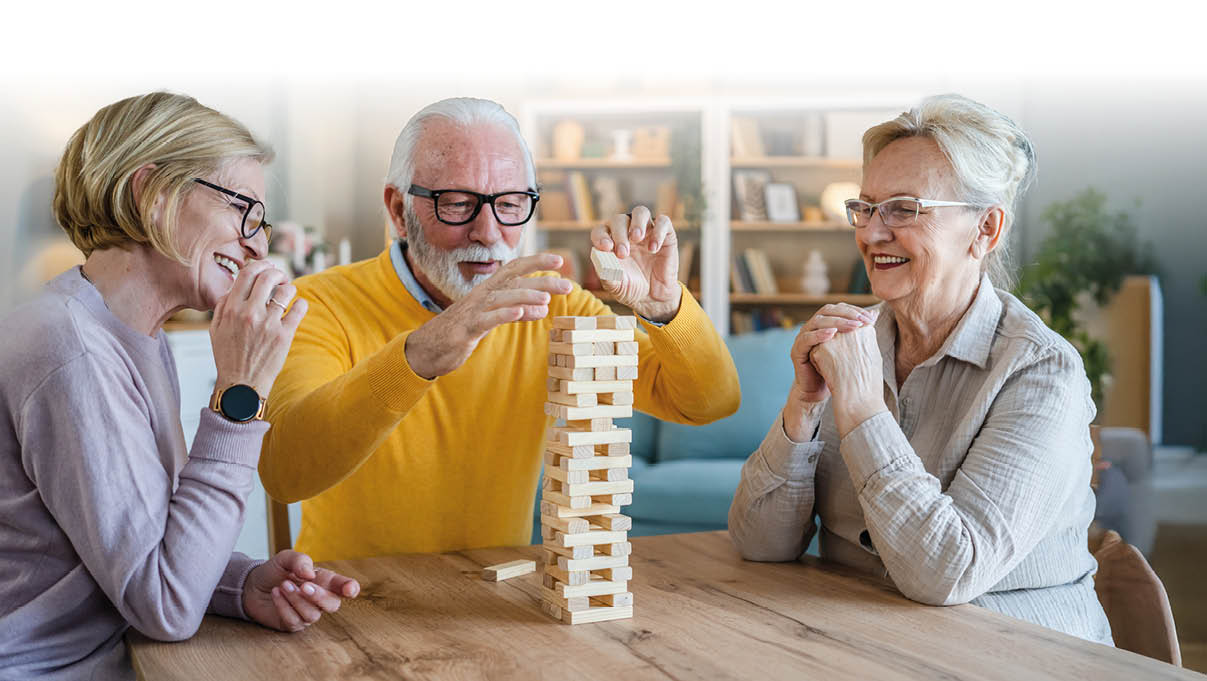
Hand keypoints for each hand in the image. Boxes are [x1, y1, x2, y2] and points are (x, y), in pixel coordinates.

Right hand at [210, 260, 307, 396]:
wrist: (241, 385)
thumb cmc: (228, 357)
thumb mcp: (216, 329)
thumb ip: (223, 305)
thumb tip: (236, 286)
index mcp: (231, 309)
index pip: (247, 274)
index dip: (260, 265)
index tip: (267, 267)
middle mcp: (249, 313)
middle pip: (268, 277)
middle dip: (278, 272)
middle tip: (281, 277)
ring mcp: (268, 324)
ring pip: (285, 291)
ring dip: (289, 287)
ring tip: (289, 292)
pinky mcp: (284, 335)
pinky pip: (299, 309)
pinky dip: (301, 304)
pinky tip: (299, 305)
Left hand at [243, 550, 359, 632]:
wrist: (252, 586)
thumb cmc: (274, 571)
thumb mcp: (285, 558)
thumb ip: (300, 560)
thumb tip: (310, 573)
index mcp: (324, 581)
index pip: (343, 586)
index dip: (350, 588)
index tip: (350, 589)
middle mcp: (319, 599)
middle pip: (333, 605)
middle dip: (319, 596)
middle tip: (303, 586)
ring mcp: (307, 613)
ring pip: (312, 614)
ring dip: (296, 599)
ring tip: (283, 585)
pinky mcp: (293, 624)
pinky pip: (294, 621)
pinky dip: (284, 606)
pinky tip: (276, 594)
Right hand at [405, 253, 571, 378]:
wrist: (425, 349)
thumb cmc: (460, 331)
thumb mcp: (491, 318)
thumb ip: (516, 311)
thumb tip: (543, 307)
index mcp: (488, 290)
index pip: (514, 268)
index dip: (536, 262)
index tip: (559, 260)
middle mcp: (481, 295)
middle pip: (514, 281)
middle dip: (542, 280)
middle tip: (567, 284)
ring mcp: (473, 311)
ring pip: (503, 297)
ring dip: (526, 296)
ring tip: (547, 298)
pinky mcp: (466, 329)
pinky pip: (487, 319)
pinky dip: (504, 314)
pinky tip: (520, 313)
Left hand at [589, 205, 681, 321]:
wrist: (653, 297)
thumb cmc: (631, 288)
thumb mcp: (615, 286)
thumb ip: (606, 274)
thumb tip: (599, 255)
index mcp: (610, 242)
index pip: (601, 230)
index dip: (601, 236)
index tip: (606, 247)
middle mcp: (627, 233)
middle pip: (619, 220)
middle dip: (619, 234)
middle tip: (623, 253)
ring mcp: (646, 232)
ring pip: (640, 212)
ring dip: (637, 223)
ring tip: (637, 238)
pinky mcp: (665, 235)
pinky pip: (663, 222)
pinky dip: (658, 231)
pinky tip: (653, 249)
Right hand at [782, 304, 876, 439]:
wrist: (820, 391)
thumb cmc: (837, 370)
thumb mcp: (850, 348)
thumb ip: (859, 332)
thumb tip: (875, 314)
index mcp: (824, 324)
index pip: (838, 308)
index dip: (854, 310)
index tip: (870, 318)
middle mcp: (812, 327)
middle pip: (827, 311)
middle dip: (847, 314)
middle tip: (862, 321)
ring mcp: (802, 338)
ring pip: (817, 321)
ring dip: (836, 322)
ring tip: (853, 327)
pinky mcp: (796, 351)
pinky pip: (806, 339)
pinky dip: (819, 335)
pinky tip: (832, 334)